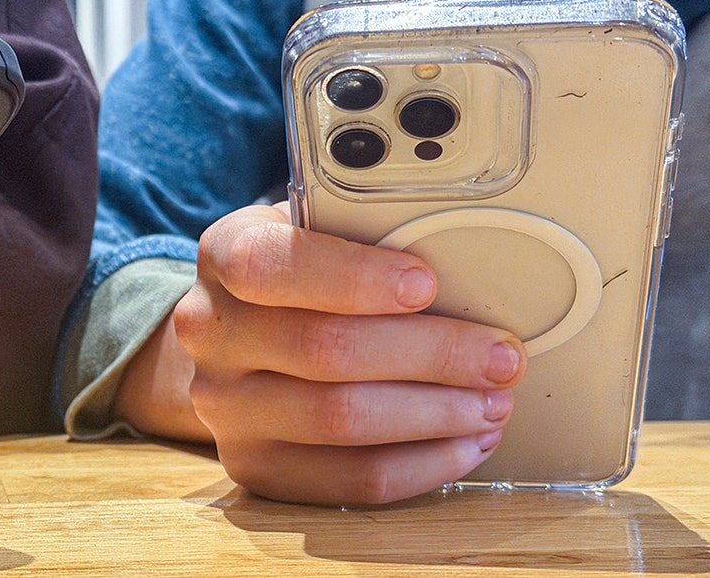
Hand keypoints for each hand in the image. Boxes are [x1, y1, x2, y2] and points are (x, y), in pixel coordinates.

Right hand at [114, 204, 526, 505]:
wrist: (237, 339)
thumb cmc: (303, 276)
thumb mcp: (318, 229)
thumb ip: (367, 232)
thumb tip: (468, 258)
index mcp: (224, 254)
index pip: (273, 266)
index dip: (354, 278)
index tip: (427, 285)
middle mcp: (209, 331)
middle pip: (325, 349)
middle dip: (431, 354)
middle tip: (500, 356)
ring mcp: (224, 405)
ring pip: (340, 419)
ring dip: (435, 414)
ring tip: (492, 402)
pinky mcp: (252, 464)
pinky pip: (347, 479)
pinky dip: (420, 465)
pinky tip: (462, 443)